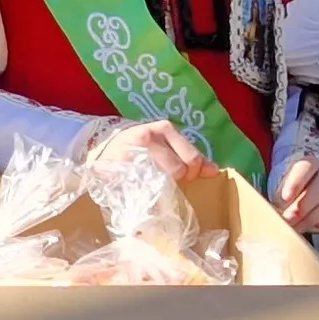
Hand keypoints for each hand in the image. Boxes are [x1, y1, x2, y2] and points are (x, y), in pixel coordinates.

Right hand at [86, 118, 217, 185]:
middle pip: (180, 169)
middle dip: (179, 180)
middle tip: (168, 181)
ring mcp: (134, 151)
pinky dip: (148, 191)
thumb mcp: (166, 146)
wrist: (104, 151)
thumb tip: (214, 171)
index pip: (193, 158)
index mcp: (165, 129)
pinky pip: (145, 186)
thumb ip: (190, 156)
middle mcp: (150, 135)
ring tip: (153, 182)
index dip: (193, 173)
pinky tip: (142, 186)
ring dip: (163, 186)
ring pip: (163, 178)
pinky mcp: (122, 166)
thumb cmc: (141, 149)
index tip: (183, 177)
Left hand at [273, 152, 318, 232]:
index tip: (284, 199)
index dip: (295, 183)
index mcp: (311, 163)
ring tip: (298, 226)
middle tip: (290, 219)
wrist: (310, 198)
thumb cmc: (294, 194)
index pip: (306, 167)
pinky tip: (317, 226)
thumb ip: (278, 198)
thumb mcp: (282, 191)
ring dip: (314, 218)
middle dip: (304, 206)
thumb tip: (273, 210)